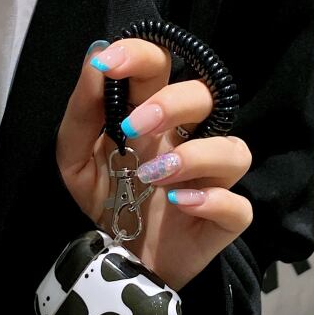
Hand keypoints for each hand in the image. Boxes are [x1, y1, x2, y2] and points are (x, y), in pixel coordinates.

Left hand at [56, 39, 253, 290]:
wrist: (118, 260)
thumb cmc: (106, 200)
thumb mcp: (75, 158)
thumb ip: (82, 112)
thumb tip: (95, 57)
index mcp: (155, 117)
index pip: (163, 65)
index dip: (142, 53)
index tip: (110, 64)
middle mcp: (190, 140)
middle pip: (207, 96)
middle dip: (171, 103)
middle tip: (133, 127)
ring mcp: (212, 181)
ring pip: (234, 150)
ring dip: (195, 156)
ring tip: (153, 176)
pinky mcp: (223, 220)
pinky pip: (239, 206)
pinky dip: (212, 201)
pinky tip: (176, 205)